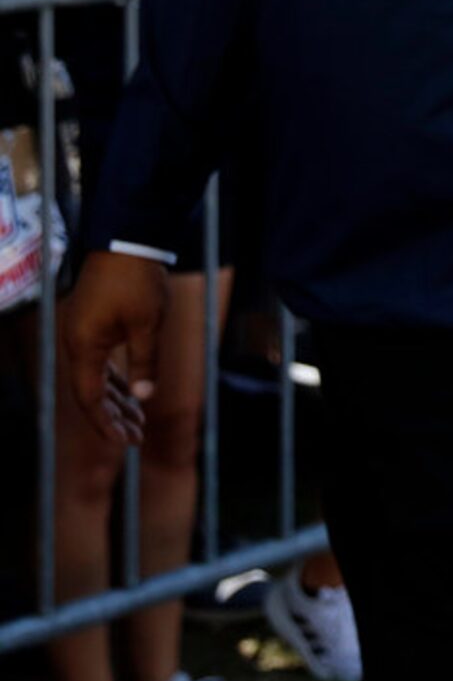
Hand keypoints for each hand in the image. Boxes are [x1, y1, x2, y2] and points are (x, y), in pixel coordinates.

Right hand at [63, 252, 169, 446]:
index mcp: (84, 347)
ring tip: (138, 421)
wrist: (129, 240)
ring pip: (96, 377)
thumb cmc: (138, 280)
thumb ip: (145, 363)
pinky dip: (115, 379)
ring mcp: (83, 333)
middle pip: (91, 392)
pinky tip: (132, 393)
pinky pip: (100, 361)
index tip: (126, 441)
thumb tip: (145, 398)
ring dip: (116, 399)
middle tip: (139, 436)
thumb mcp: (148, 324)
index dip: (106, 422)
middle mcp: (77, 343)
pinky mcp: (92, 324)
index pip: (89, 398)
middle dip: (114, 417)